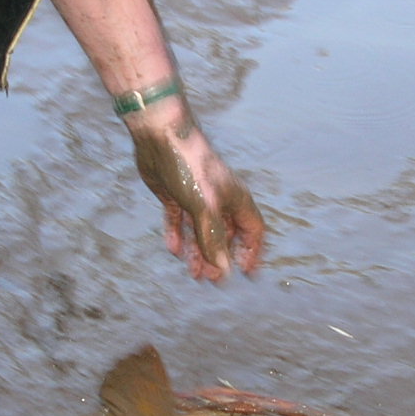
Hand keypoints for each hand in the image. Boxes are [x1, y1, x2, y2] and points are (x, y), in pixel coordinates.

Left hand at [127, 99, 265, 280]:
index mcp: (235, 200)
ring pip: (201, 232)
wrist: (161, 136)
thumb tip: (224, 271)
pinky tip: (173, 249)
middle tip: (210, 278)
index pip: (253, 230)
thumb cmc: (190, 168)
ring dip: (199, 252)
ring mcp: (197, 197)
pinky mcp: (175, 195)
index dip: (252, 251)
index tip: (246, 272)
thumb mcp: (204, 209)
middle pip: (225, 235)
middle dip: (220, 258)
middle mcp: (219, 199)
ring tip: (193, 273)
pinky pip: (179, 221)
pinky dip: (178, 235)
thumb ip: (213, 240)